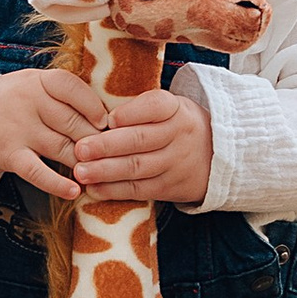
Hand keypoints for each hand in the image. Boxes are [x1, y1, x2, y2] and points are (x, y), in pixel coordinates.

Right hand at [0, 68, 102, 200]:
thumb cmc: (9, 102)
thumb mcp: (32, 85)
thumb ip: (63, 95)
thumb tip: (106, 115)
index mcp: (37, 81)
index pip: (71, 88)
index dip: (93, 106)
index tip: (107, 123)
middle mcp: (28, 102)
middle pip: (72, 122)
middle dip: (96, 141)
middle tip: (113, 154)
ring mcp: (18, 129)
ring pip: (61, 147)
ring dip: (85, 163)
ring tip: (102, 174)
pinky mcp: (9, 155)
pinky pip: (37, 171)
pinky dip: (57, 183)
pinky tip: (75, 191)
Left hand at [71, 84, 214, 206]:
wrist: (216, 157)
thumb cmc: (177, 126)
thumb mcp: (170, 108)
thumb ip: (139, 108)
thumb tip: (95, 113)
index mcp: (176, 109)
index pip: (154, 106)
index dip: (130, 113)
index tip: (107, 119)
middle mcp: (178, 135)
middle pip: (140, 140)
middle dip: (107, 145)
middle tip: (80, 148)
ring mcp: (176, 163)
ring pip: (137, 167)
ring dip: (105, 171)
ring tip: (81, 171)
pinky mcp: (170, 187)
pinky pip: (139, 190)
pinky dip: (114, 190)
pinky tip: (94, 189)